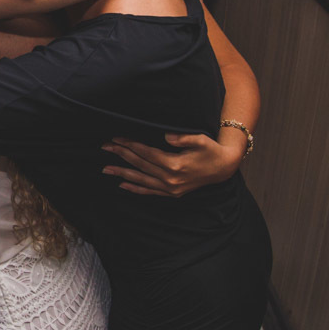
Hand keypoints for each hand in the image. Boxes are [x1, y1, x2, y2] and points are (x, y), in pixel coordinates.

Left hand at [101, 133, 244, 196]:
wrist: (223, 168)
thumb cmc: (210, 150)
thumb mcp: (200, 140)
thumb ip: (183, 138)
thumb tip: (166, 135)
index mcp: (175, 165)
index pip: (146, 153)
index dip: (130, 145)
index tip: (117, 138)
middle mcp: (170, 179)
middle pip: (140, 165)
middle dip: (121, 154)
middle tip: (105, 147)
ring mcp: (170, 188)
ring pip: (141, 180)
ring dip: (122, 173)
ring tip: (106, 169)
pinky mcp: (172, 193)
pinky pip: (149, 192)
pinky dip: (135, 189)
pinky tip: (122, 185)